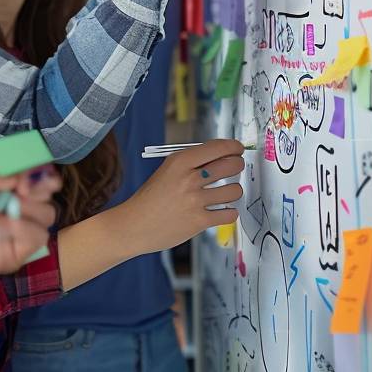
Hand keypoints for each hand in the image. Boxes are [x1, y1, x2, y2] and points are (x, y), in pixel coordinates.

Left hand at [0, 160, 60, 280]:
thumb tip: (23, 178)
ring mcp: (17, 232)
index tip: (32, 172)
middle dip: (39, 187)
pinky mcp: (15, 253)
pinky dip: (17, 226)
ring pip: (48, 216)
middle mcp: (17, 208)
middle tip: (20, 188)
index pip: (41, 177)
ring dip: (27, 207)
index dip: (44, 173)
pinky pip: (36, 237)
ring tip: (1, 206)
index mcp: (8, 187)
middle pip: (49, 196)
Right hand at [112, 139, 243, 253]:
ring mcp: (195, 201)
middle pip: (231, 165)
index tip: (238, 149)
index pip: (218, 147)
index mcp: (179, 161)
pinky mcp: (199, 222)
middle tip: (235, 167)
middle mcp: (189, 179)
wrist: (134, 225)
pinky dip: (229, 212)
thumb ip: (192, 163)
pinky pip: (229, 214)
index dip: (234, 146)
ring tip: (225, 193)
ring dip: (233, 191)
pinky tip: (221, 211)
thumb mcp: (167, 171)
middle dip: (237, 164)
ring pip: (234, 190)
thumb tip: (221, 155)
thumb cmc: (151, 198)